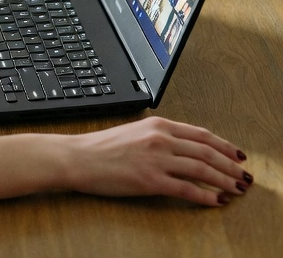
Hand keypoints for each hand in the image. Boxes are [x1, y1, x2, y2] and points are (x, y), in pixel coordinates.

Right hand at [67, 116, 250, 205]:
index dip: (224, 145)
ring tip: (237, 189)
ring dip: (224, 181)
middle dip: (230, 165)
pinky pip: (186, 189)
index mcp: (158, 124)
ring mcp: (157, 159)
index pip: (201, 134)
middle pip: (206, 152)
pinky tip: (216, 201)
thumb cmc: (104, 147)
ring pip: (201, 170)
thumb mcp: (136, 132)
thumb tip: (183, 147)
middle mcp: (160, 138)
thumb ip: (160, 136)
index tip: (238, 155)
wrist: (80, 157)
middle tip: (245, 176)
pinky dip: (205, 196)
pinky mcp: (151, 181)